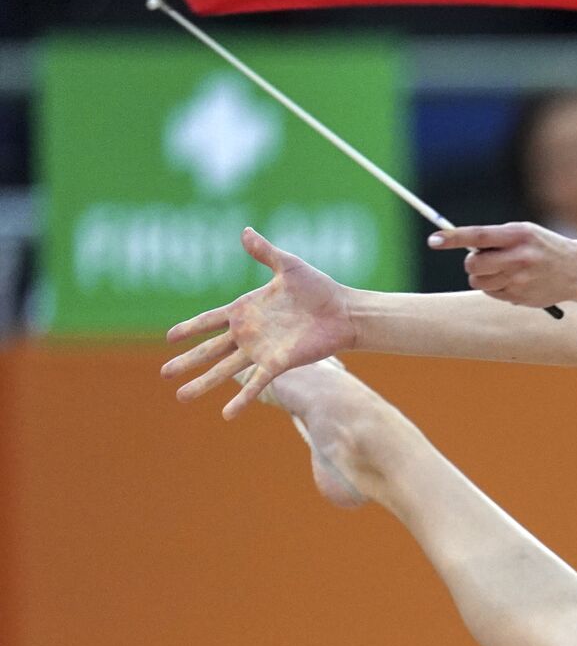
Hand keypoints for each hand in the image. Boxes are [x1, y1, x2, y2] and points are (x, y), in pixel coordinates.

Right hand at [161, 227, 356, 418]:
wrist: (344, 311)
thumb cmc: (319, 288)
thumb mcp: (288, 265)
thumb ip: (265, 252)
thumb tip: (245, 231)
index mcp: (246, 309)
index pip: (210, 320)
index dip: (190, 327)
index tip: (169, 337)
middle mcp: (249, 333)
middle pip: (210, 349)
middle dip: (186, 361)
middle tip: (164, 373)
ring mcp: (262, 350)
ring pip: (225, 369)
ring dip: (203, 383)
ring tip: (181, 397)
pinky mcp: (278, 362)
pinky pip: (256, 383)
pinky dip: (241, 399)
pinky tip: (226, 414)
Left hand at [429, 222, 576, 308]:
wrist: (576, 270)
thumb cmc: (543, 247)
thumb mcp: (525, 233)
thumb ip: (497, 238)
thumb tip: (462, 245)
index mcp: (519, 235)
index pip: (479, 235)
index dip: (453, 237)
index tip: (434, 240)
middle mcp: (519, 257)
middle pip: (474, 263)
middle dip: (471, 262)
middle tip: (481, 260)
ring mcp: (520, 280)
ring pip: (478, 281)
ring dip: (480, 276)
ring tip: (500, 271)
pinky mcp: (520, 297)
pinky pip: (491, 293)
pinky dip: (494, 287)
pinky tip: (512, 282)